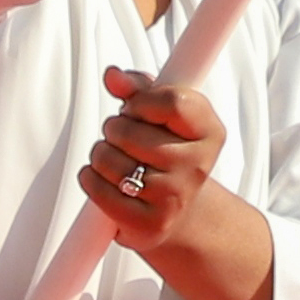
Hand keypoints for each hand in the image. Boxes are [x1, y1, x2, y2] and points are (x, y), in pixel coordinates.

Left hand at [83, 64, 278, 299]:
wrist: (176, 211)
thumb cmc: (165, 151)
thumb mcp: (161, 114)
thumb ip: (138, 88)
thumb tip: (113, 76)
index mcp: (209, 131)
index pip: (172, 101)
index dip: (142, 101)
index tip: (136, 108)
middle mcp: (197, 166)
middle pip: (130, 132)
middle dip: (114, 128)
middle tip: (121, 136)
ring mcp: (175, 197)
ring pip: (109, 159)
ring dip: (100, 153)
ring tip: (114, 157)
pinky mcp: (150, 223)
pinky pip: (99, 189)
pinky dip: (90, 179)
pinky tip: (103, 178)